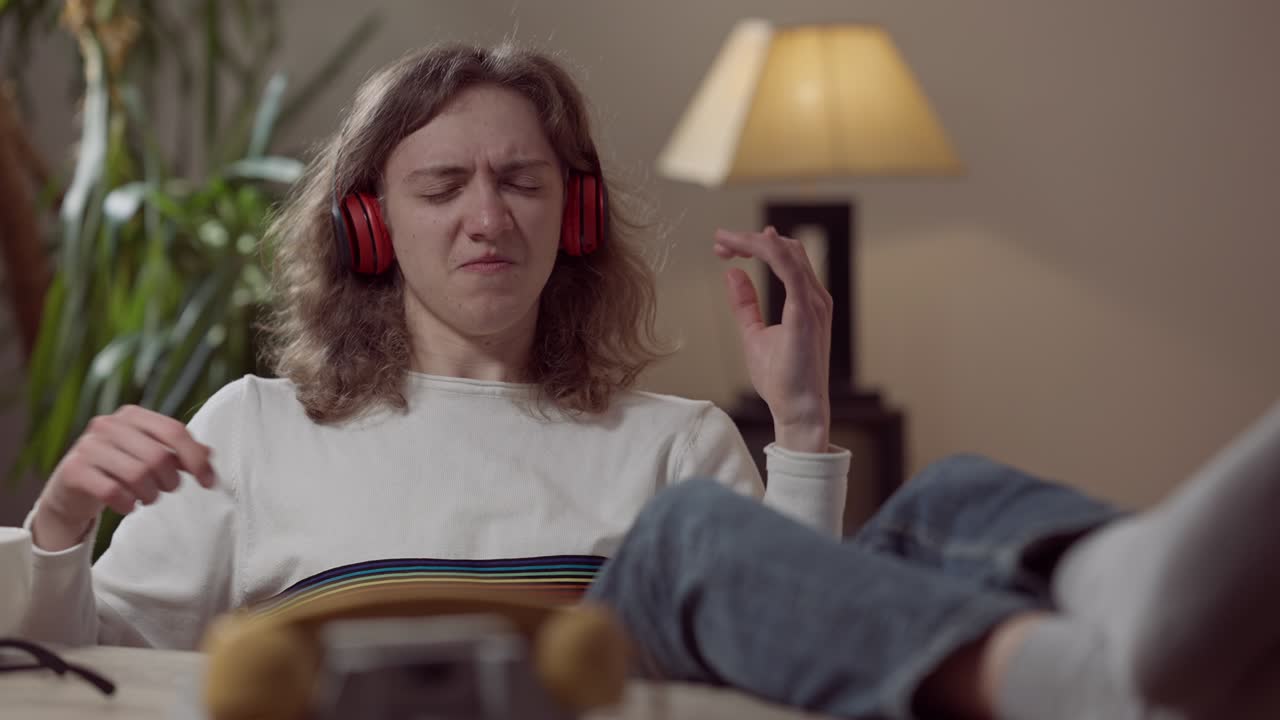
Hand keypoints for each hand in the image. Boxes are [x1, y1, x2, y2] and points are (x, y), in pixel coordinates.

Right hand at [33, 405, 216, 551]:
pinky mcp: (74, 470)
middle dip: (170, 481)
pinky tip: (126, 504)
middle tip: (165, 490)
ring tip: (145, 496)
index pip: (174, 431)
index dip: (196, 459)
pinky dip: (127, 504)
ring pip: (138, 475)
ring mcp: (88, 446)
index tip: (208, 482)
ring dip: (150, 494)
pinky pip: (113, 492)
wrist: (72, 489)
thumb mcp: (149, 455)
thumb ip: (180, 453)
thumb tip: (209, 454)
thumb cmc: (118, 469)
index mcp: (132, 415)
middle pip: (159, 456)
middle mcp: (108, 425)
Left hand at [714, 226, 832, 451]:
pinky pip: (790, 269)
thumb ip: (746, 304)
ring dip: (754, 241)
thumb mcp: (754, 334)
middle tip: (719, 242)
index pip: (785, 257)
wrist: (797, 409)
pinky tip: (749, 245)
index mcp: (806, 300)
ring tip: (724, 241)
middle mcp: (815, 297)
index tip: (725, 248)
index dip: (755, 245)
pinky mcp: (806, 312)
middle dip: (750, 239)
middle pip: (786, 248)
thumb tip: (733, 274)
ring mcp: (814, 303)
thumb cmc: (781, 379)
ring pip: (787, 252)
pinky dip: (769, 251)